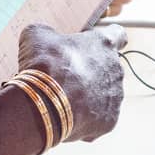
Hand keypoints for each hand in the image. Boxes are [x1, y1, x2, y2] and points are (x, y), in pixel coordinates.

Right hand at [18, 22, 127, 142]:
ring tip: (64, 100)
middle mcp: (116, 70)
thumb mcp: (37, 35)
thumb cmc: (45, 65)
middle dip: (90, 71)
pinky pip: (99, 118)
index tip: (96, 43)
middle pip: (108, 68)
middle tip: (67, 76)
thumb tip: (43, 36)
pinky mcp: (109, 121)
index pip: (117, 34)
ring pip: (105, 95)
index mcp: (104, 44)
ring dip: (88, 96)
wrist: (45, 103)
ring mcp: (115, 97)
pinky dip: (85, 118)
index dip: (106, 37)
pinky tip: (66, 116)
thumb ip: (48, 33)